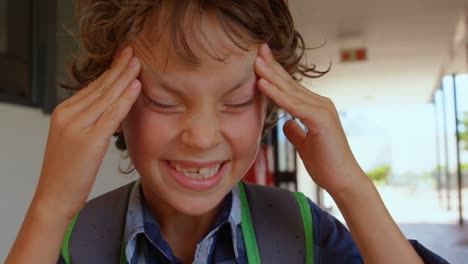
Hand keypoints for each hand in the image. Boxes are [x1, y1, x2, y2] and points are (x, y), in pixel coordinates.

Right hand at [33, 46, 140, 218]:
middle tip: (134, 51)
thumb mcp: (76, 140)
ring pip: (107, 96)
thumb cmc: (68, 172)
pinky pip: (112, 114)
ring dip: (125, 77)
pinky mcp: (89, 139)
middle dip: (119, 68)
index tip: (124, 59)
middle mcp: (68, 114)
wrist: (55, 197)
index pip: (93, 87)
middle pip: (100, 86)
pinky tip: (136, 86)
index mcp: (64, 112)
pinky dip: (125, 99)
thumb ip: (92, 122)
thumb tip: (115, 110)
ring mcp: (78, 126)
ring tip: (138, 62)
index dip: (111, 72)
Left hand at [254, 44, 364, 195]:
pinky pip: (293, 105)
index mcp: (316, 108)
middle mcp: (321, 104)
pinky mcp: (320, 119)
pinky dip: (277, 94)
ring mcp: (322, 109)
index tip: (260, 60)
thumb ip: (296, 131)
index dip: (275, 74)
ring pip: (291, 90)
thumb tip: (286, 123)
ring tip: (255, 62)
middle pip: (290, 83)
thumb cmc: (326, 164)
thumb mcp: (304, 145)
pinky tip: (263, 84)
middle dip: (272, 66)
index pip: (291, 87)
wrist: (342, 181)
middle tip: (256, 49)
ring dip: (271, 75)